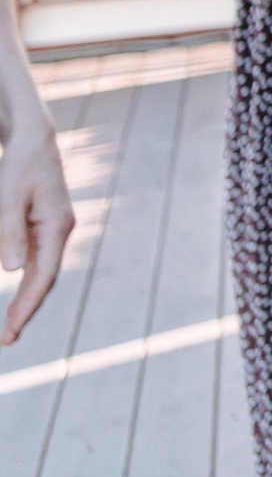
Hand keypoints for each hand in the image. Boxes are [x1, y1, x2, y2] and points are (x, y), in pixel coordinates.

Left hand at [0, 120, 73, 343]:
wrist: (33, 138)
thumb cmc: (19, 164)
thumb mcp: (7, 197)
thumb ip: (8, 233)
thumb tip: (10, 272)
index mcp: (57, 226)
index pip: (43, 276)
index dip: (26, 306)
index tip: (11, 331)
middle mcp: (60, 230)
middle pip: (44, 279)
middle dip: (26, 309)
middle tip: (7, 339)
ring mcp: (54, 228)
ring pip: (40, 271)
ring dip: (26, 297)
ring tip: (10, 323)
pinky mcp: (44, 224)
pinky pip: (36, 259)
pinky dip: (26, 280)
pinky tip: (16, 292)